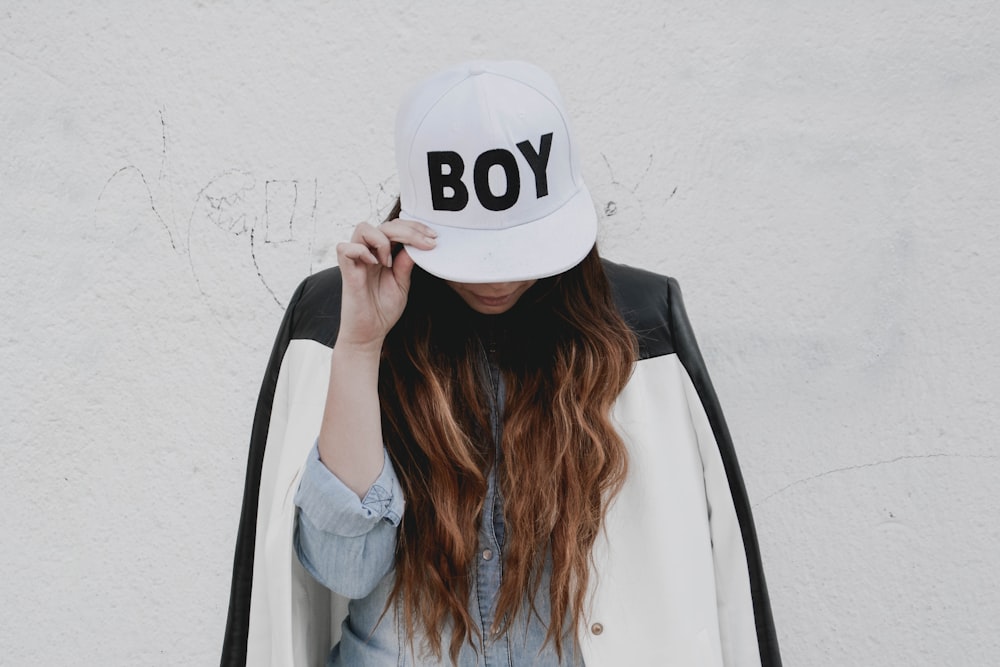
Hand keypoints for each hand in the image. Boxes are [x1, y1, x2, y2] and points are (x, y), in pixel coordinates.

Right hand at [336, 219, 436, 350]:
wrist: (370, 333)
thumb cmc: (383, 310)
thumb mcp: (402, 283)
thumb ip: (406, 263)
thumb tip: (418, 244)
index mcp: (383, 253)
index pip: (396, 227)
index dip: (415, 228)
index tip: (434, 238)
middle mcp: (369, 253)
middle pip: (384, 224)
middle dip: (409, 230)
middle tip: (427, 243)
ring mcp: (356, 260)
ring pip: (363, 228)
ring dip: (383, 240)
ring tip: (391, 262)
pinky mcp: (346, 271)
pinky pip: (345, 248)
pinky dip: (361, 251)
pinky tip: (376, 265)